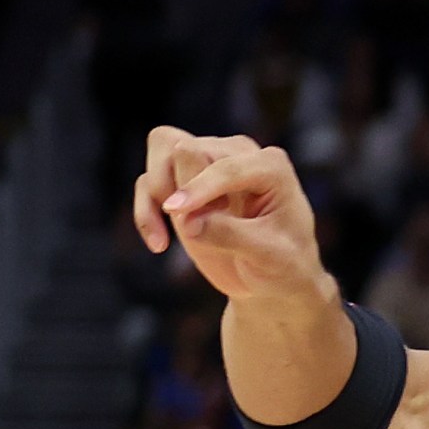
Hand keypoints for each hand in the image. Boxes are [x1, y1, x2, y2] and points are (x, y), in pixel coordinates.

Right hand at [131, 128, 327, 303]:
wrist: (273, 279)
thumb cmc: (283, 265)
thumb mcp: (269, 257)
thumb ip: (230, 235)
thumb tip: (187, 222)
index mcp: (271, 166)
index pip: (224, 165)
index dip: (199, 188)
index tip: (176, 212)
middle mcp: (239, 153)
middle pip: (186, 150)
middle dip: (181, 189)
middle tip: (193, 232)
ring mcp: (210, 160)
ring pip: (162, 149)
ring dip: (156, 194)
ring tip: (167, 239)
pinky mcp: (185, 177)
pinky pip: (148, 179)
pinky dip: (145, 209)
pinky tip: (158, 244)